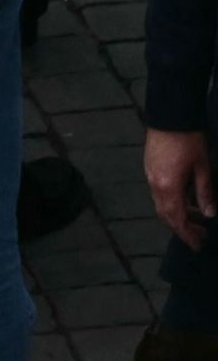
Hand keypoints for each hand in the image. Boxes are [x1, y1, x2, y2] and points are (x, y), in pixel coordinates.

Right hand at [144, 128, 214, 249]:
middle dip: (183, 228)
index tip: (198, 245)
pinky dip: (173, 203)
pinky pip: (160, 195)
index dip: (188, 234)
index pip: (178, 220)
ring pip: (163, 206)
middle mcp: (155, 187)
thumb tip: (209, 214)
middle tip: (200, 236)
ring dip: (178, 215)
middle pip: (167, 216)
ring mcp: (150, 179)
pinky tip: (185, 200)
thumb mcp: (202, 166)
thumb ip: (204, 192)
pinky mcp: (151, 170)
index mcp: (168, 188)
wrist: (170, 115)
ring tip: (196, 218)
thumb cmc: (188, 138)